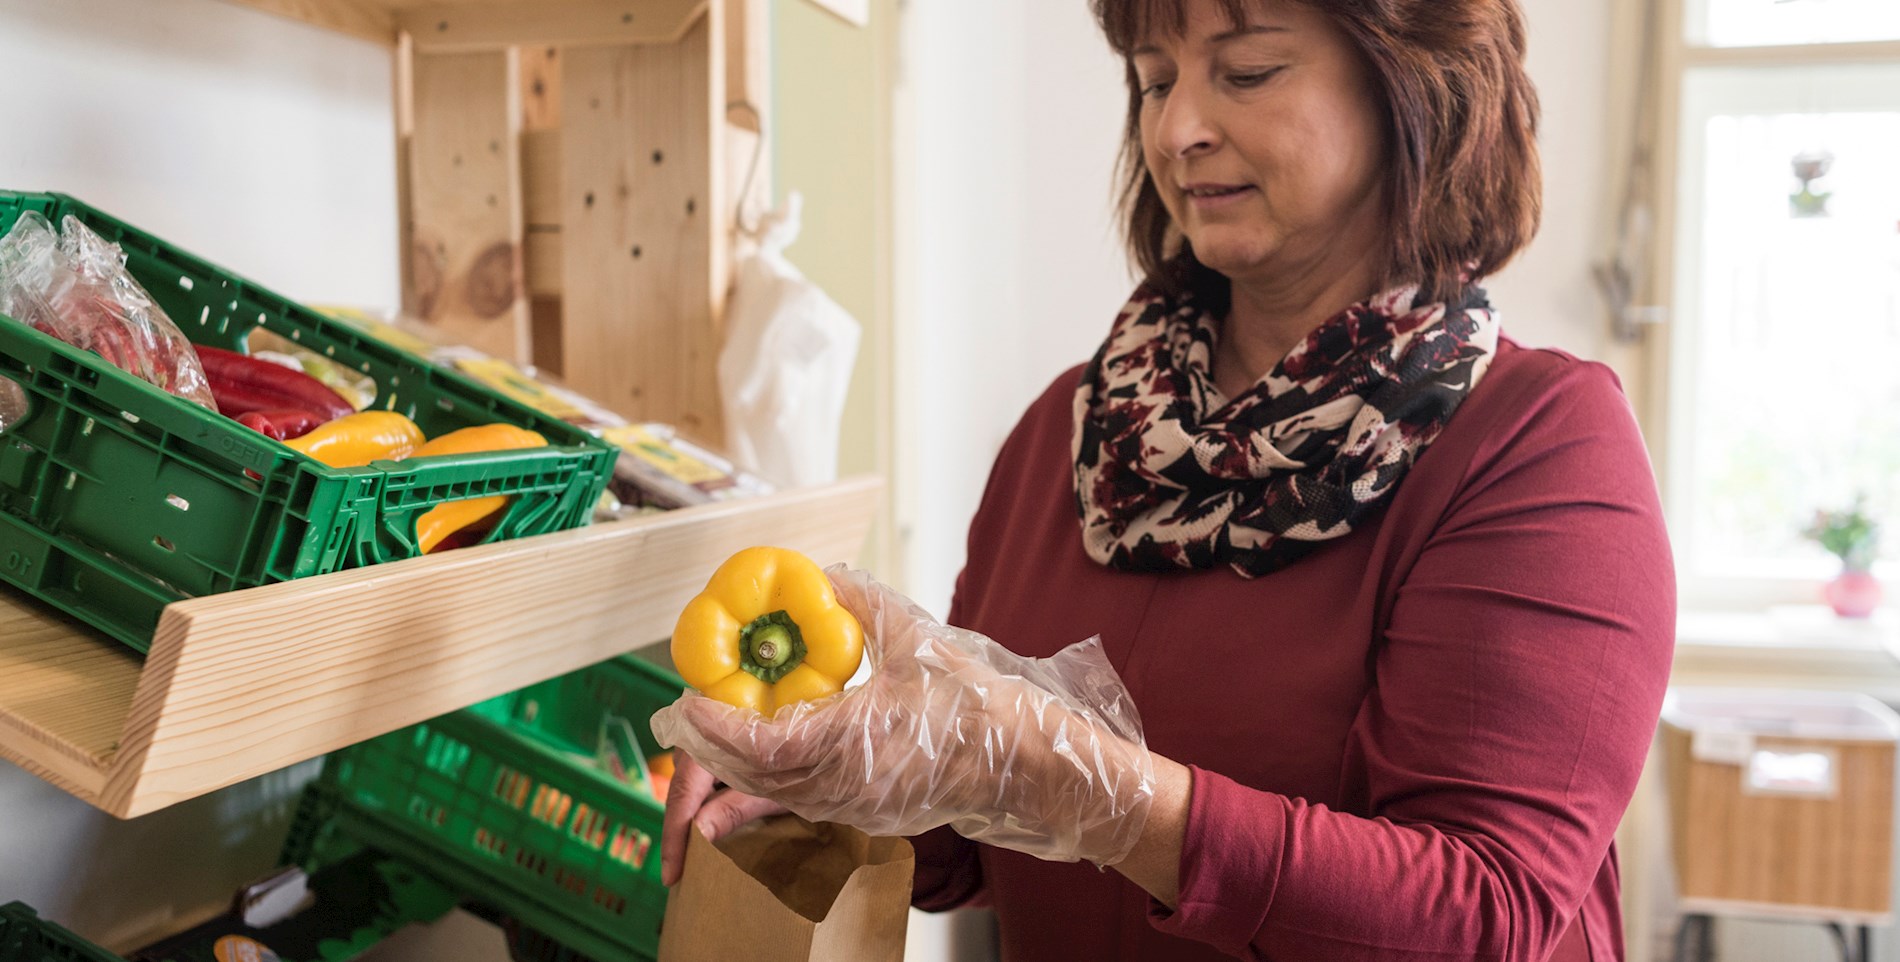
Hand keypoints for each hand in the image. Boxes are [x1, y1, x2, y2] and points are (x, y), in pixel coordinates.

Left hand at [650, 564, 1154, 866]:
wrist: (1030, 765)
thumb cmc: (980, 706)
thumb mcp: (920, 640)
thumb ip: (867, 605)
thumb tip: (829, 575)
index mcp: (852, 743)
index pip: (760, 746)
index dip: (717, 726)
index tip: (689, 700)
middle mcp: (845, 786)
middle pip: (756, 777)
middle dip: (712, 748)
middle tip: (682, 714)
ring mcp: (856, 807)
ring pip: (776, 794)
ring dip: (738, 766)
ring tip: (710, 731)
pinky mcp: (868, 814)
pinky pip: (803, 803)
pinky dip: (771, 781)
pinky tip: (759, 759)